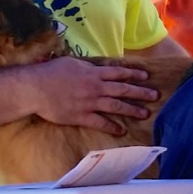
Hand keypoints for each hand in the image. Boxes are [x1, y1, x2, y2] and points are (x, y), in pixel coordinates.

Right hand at [27, 56, 157, 135]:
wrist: (37, 88)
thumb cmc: (51, 72)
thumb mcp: (72, 63)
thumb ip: (88, 67)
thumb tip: (98, 67)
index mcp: (94, 72)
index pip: (119, 72)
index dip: (134, 74)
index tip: (146, 76)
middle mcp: (96, 87)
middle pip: (123, 89)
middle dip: (141, 92)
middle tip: (155, 95)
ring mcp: (90, 102)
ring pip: (116, 106)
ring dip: (132, 109)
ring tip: (145, 113)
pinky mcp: (82, 116)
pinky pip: (101, 122)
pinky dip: (112, 127)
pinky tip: (121, 130)